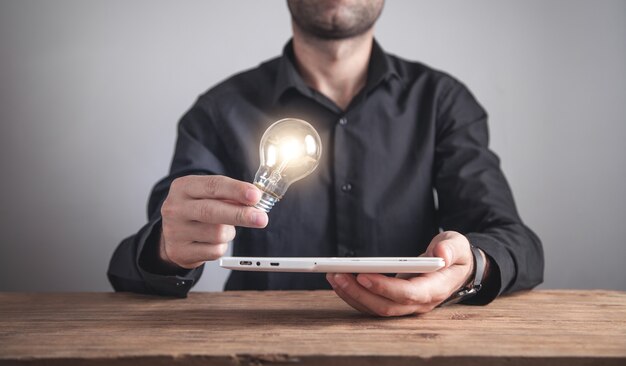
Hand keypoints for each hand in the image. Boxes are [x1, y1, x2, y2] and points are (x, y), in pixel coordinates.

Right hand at [159, 175, 267, 268]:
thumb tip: (255, 201)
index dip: (236, 190)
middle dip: (240, 215)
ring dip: (230, 233)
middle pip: (212, 211)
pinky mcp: (180, 251)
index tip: (255, 196)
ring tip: (224, 229)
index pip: (213, 186)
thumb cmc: (197, 210)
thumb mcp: (207, 196)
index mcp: (183, 187)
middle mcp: (175, 208)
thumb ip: (229, 196)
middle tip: (261, 218)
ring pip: (217, 234)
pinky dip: (222, 247)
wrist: (173, 235)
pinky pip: (214, 251)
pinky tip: (213, 242)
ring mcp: (175, 231)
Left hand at [327, 231, 482, 316]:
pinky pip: (373, 304)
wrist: (456, 267)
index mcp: (436, 288)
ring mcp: (407, 305)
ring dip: (351, 295)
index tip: (363, 275)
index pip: (408, 293)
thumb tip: (441, 253)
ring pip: (376, 308)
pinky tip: (340, 281)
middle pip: (385, 306)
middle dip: (359, 292)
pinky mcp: (396, 302)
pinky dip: (354, 295)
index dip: (384, 287)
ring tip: (332, 276)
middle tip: (336, 275)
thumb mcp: (458, 245)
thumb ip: (452, 249)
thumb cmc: (455, 254)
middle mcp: (419, 303)